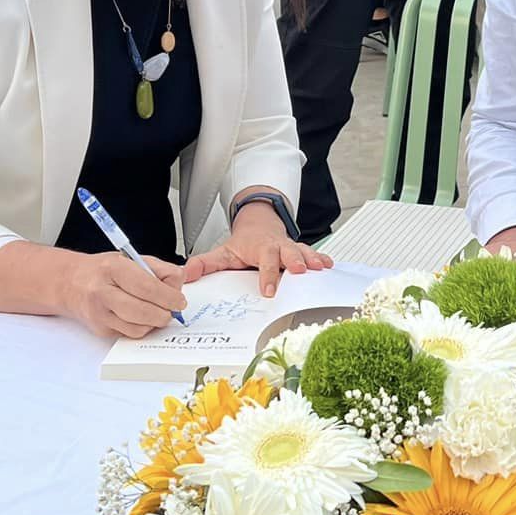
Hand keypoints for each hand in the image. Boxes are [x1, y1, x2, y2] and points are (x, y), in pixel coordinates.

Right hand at [61, 252, 187, 338]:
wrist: (72, 283)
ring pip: (138, 328)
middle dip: (165, 313)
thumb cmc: (104, 271)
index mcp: (112, 268)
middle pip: (143, 311)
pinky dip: (142, 328)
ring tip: (156, 312)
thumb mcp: (132, 259)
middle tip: (172, 310)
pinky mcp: (101, 330)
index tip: (180, 301)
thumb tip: (181, 281)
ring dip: (154, 323)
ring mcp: (99, 314)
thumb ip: (160, 269)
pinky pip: (130, 335)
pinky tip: (141, 317)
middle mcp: (102, 292)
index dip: (168, 296)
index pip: (146, 286)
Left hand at [183, 201, 331, 296]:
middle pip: (288, 252)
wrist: (260, 224)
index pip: (264, 260)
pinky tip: (330, 266)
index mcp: (260, 248)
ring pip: (304, 251)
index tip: (268, 290)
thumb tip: (185, 275)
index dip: (267, 274)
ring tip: (321, 268)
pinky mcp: (302, 251)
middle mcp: (278, 246)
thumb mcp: (223, 253)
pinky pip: (313, 254)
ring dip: (313, 260)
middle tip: (301, 272)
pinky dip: (322, 259)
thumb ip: (205, 264)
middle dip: (295, 261)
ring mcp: (292, 248)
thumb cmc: (243, 244)